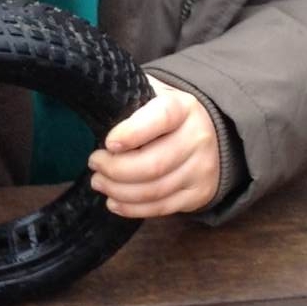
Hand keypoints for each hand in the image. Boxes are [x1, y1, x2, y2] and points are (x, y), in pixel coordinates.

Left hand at [87, 78, 220, 217]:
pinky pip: (161, 207)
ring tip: (99, 182)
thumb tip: (95, 119)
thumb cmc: (167, 116)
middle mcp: (198, 138)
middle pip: (153, 164)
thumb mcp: (154, 97)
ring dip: (118, 191)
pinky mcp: (199, 193)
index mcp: (183, 108)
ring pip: (153, 190)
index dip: (132, 133)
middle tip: (95, 163)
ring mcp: (201, 169)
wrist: (212, 134)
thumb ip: (130, 103)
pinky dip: (132, 208)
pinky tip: (114, 201)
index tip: (108, 143)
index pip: (161, 118)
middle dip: (115, 169)